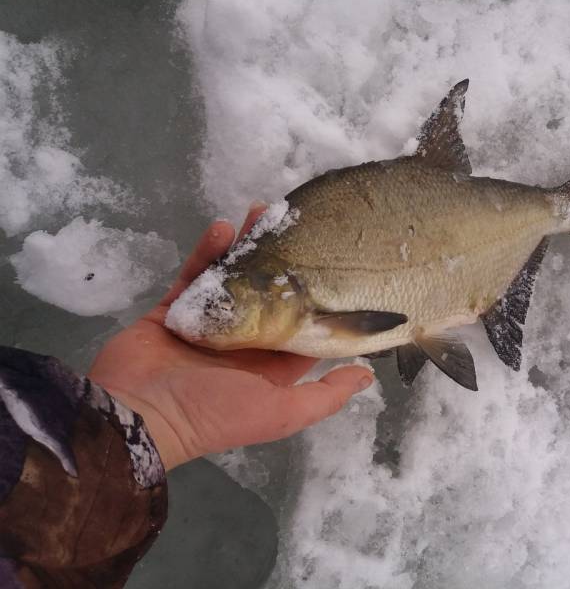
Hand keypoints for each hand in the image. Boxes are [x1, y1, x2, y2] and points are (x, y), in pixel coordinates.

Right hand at [88, 204, 373, 470]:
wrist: (141, 415)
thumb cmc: (216, 413)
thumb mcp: (282, 412)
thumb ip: (325, 395)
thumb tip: (367, 375)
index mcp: (269, 365)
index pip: (302, 326)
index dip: (318, 296)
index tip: (331, 261)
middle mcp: (241, 344)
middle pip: (268, 294)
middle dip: (282, 261)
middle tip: (294, 224)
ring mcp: (207, 325)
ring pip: (233, 280)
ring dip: (246, 249)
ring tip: (262, 214)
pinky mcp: (175, 311)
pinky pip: (194, 276)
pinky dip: (206, 253)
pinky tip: (223, 228)